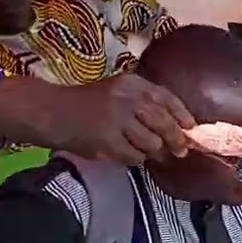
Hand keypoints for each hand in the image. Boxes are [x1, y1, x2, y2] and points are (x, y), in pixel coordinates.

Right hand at [28, 74, 195, 164]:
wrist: (50, 111)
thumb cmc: (87, 104)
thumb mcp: (118, 93)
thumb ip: (146, 105)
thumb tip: (181, 128)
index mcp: (133, 84)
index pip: (168, 99)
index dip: (183, 116)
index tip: (191, 129)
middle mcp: (128, 98)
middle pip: (165, 124)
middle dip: (176, 140)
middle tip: (180, 151)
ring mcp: (117, 118)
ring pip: (152, 143)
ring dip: (152, 151)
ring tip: (143, 151)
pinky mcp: (107, 138)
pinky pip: (134, 156)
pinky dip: (134, 159)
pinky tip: (125, 154)